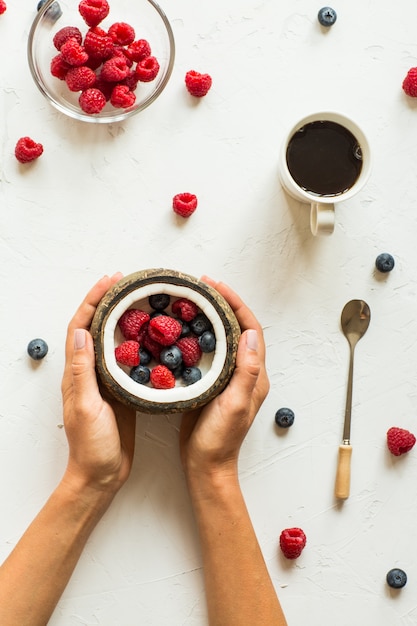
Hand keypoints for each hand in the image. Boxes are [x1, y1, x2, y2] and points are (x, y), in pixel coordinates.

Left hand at [61, 274, 135, 497]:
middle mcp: (89, 372)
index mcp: (77, 373)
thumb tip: (83, 331)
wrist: (102, 474)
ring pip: (112, 340)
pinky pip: (129, 359)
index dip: (93, 301)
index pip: (81, 327)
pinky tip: (152, 337)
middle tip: (128, 283)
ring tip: (141, 301)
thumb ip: (83, 371)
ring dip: (123, 318)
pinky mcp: (122, 391)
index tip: (111, 281)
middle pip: (96, 327)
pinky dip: (138, 342)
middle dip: (108, 301)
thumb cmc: (91, 446)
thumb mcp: (86, 406)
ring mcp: (106, 381)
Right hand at [180, 277, 268, 480]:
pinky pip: (208, 351)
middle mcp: (244, 372)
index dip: (236, 304)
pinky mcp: (211, 383)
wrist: (206, 465)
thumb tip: (249, 333)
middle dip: (223, 304)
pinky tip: (183, 330)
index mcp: (254, 374)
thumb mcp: (234, 404)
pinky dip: (199, 335)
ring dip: (211, 316)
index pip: (250, 329)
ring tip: (192, 300)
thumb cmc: (220, 440)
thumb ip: (245, 371)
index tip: (216, 286)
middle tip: (201, 286)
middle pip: (237, 328)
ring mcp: (227, 377)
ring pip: (223, 337)